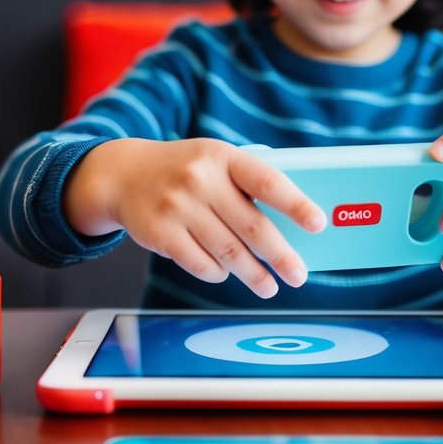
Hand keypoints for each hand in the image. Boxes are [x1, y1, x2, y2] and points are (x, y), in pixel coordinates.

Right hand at [65, 138, 325, 298]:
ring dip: (254, 275)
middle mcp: (200, 180)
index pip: (267, 182)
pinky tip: (227, 273)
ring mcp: (178, 207)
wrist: (124, 175)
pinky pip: (201, 264)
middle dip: (280, 256)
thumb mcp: (215, 161)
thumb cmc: (185, 171)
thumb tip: (289, 230)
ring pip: (228, 252)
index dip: (296, 205)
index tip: (318, 224)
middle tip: (298, 275)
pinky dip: (219, 273)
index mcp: (222, 157)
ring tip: (269, 286)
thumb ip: (246, 186)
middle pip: (252, 228)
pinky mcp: (160, 233)